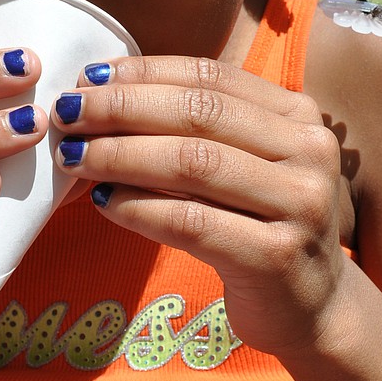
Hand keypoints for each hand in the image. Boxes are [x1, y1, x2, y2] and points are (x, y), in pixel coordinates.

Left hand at [49, 56, 348, 357]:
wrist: (314, 307)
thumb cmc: (261, 225)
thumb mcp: (244, 164)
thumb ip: (197, 128)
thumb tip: (102, 93)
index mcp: (298, 113)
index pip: (209, 76)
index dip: (143, 73)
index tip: (89, 77)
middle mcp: (309, 150)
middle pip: (198, 114)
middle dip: (122, 108)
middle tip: (68, 113)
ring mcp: (300, 204)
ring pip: (192, 164)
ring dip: (121, 155)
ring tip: (74, 156)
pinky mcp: (277, 256)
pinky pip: (191, 223)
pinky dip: (139, 208)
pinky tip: (103, 203)